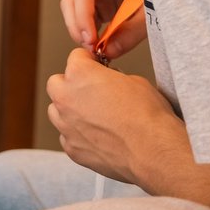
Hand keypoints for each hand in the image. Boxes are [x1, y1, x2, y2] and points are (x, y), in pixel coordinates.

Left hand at [46, 47, 180, 184]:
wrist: (153, 151)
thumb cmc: (148, 115)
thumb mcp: (134, 81)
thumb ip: (110, 78)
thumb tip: (107, 84)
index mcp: (80, 74)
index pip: (75, 58)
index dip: (89, 62)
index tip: (96, 68)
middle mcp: (66, 98)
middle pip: (56, 84)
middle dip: (71, 85)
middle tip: (90, 92)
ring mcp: (66, 126)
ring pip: (56, 112)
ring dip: (70, 111)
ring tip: (93, 117)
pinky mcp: (72, 149)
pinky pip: (67, 137)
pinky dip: (78, 136)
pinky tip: (98, 138)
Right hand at [61, 0, 145, 58]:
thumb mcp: (150, 14)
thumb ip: (130, 33)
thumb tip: (107, 51)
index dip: (82, 16)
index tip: (90, 39)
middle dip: (77, 25)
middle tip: (91, 47)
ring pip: (73, 9)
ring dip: (79, 30)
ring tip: (96, 48)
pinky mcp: (99, 2)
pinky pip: (83, 17)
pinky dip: (87, 32)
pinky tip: (99, 43)